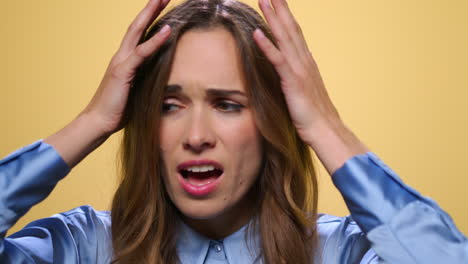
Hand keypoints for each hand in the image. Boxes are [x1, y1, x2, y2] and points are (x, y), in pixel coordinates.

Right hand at [82, 0, 171, 135]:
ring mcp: (121, 62)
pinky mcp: (123, 72)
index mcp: (124, 60)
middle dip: (150, 8)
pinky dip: (155, 41)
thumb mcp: (136, 91)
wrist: (98, 122)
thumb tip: (162, 79)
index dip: (149, 18)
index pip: (139, 33)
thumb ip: (145, 80)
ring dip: (151, 14)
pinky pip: (141, 53)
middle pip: (137, 25)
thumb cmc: (118, 109)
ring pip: (137, 32)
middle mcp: (121, 56)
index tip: (161, 5)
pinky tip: (167, 30)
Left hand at [253, 0, 340, 144]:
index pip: (294, 33)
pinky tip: (258, 32)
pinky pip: (278, 60)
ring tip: (263, 0)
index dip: (285, 15)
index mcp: (306, 62)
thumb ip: (297, 78)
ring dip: (273, 18)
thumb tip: (290, 72)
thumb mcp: (305, 91)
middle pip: (290, 28)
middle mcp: (304, 61)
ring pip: (284, 38)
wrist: (326, 131)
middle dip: (279, 8)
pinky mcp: (293, 82)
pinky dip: (268, 45)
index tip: (277, 1)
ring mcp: (299, 70)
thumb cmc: (314, 116)